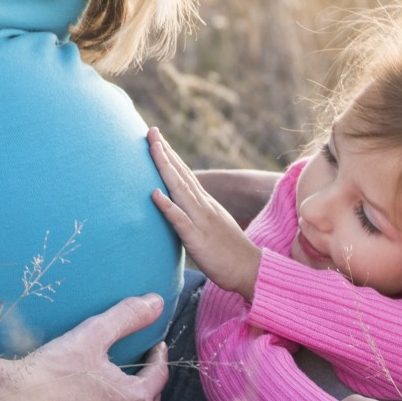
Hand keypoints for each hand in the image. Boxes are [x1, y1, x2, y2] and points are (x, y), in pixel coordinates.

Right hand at [0, 294, 169, 400]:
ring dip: (132, 399)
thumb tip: (156, 302)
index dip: (159, 356)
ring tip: (121, 380)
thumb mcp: (93, 335)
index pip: (160, 375)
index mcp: (135, 399)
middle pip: (149, 398)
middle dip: (148, 378)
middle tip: (141, 360)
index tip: (155, 344)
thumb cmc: (52, 372)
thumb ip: (127, 317)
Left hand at [148, 127, 261, 300]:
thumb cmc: (230, 253)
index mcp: (205, 204)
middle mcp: (204, 206)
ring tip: (152, 148)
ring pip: (180, 190)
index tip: (156, 138)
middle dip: (165, 152)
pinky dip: (167, 206)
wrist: (251, 270)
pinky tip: (154, 194)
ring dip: (165, 168)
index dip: (170, 156)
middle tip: (150, 130)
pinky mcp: (198, 239)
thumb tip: (180, 208)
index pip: (185, 175)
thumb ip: (197, 215)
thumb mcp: (212, 227)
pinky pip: (180, 221)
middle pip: (181, 174)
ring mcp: (201, 221)